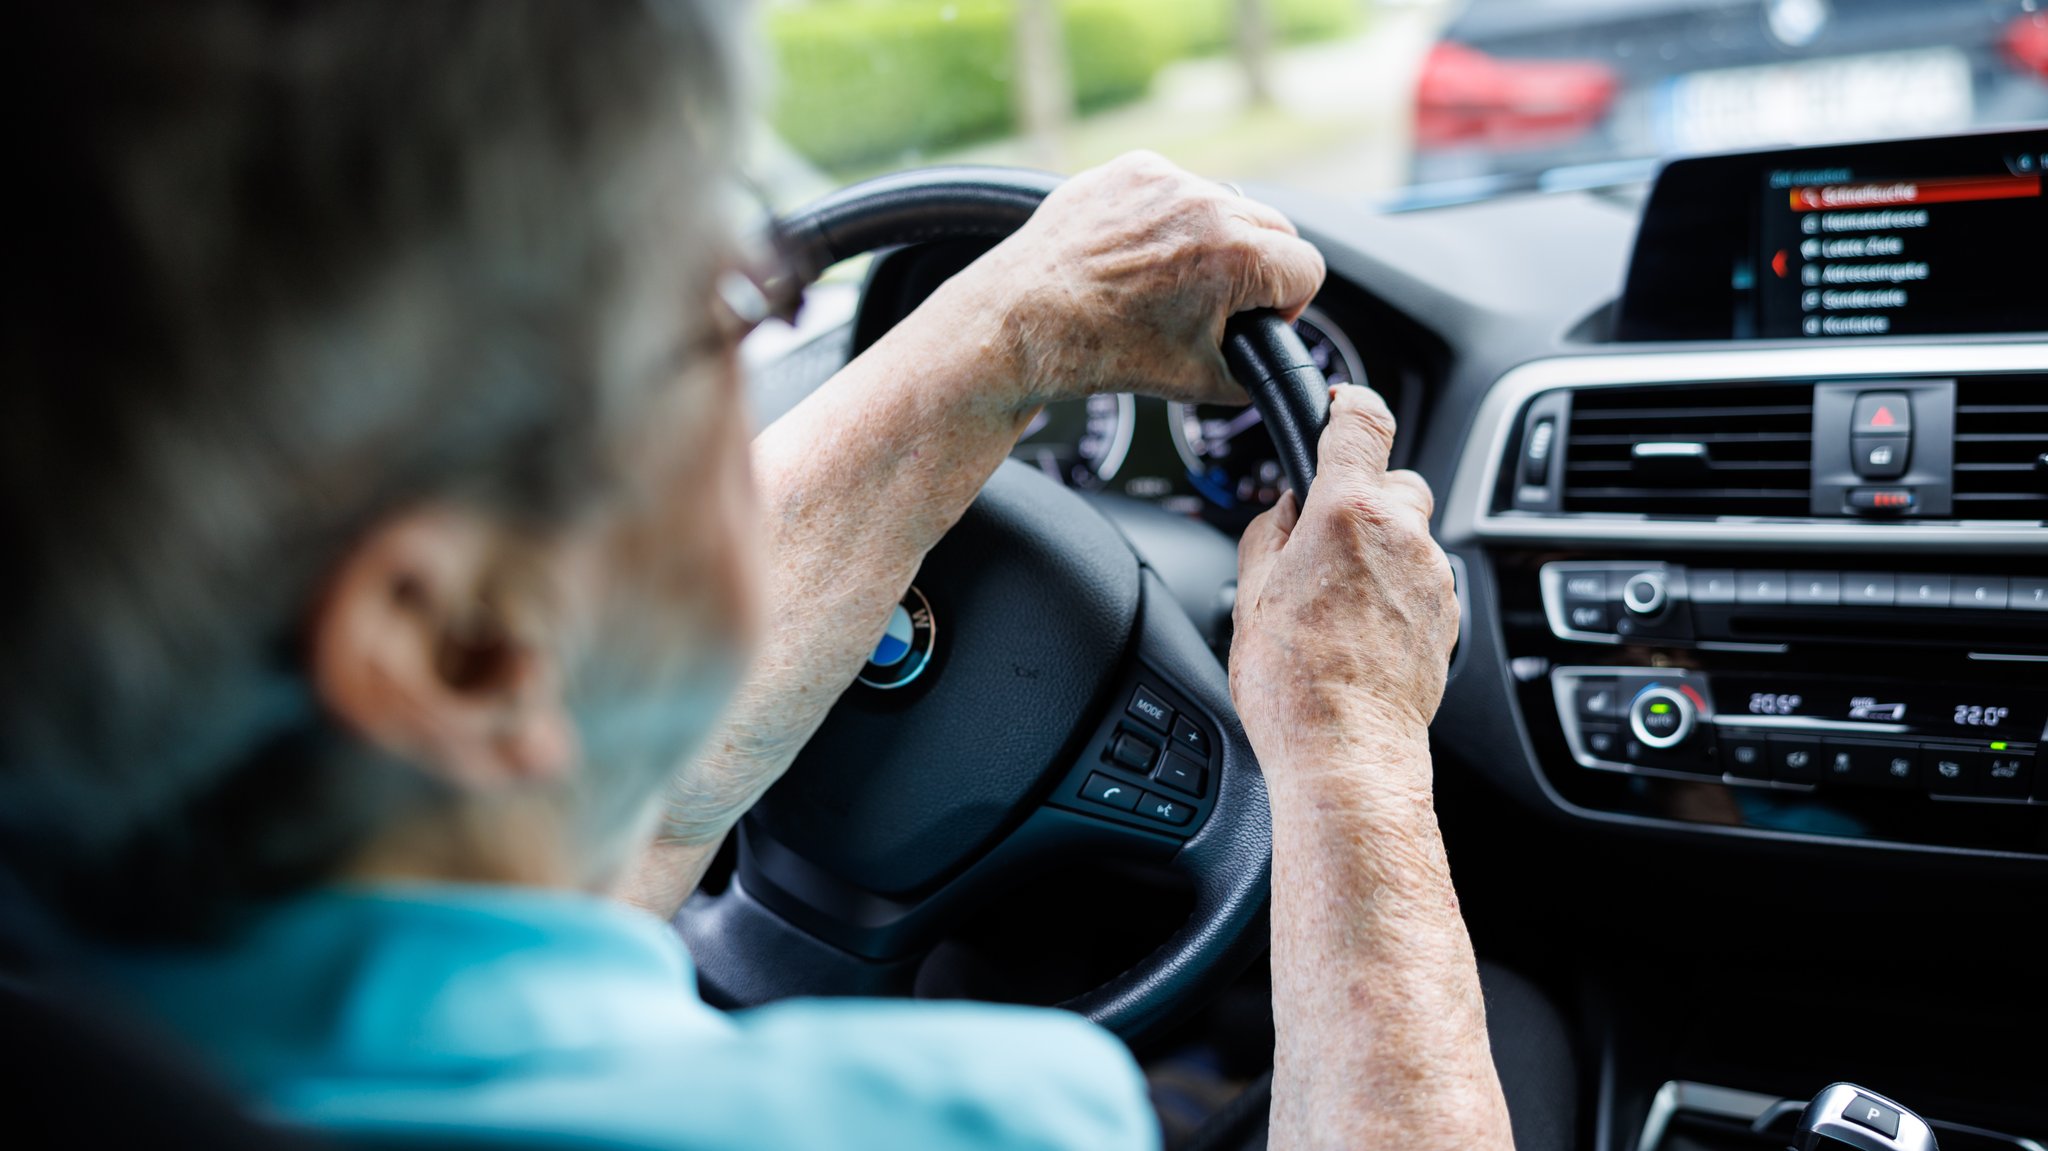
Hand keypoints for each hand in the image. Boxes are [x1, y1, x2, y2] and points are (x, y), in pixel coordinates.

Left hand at [953, 151, 1325, 406]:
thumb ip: (1259, 369)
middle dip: (1256, 269)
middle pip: (1275, 230)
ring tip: (1168, 281)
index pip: (1307, 269)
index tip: (1254, 320)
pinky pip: (1176, 189)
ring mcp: (1165, 180)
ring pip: (1226, 205)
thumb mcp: (1200, 382)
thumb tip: (1276, 361)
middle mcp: (1205, 204)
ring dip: (1215, 239)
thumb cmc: (1100, 352)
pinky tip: (1137, 256)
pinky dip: (1168, 219)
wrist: (1021, 323)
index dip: (1285, 305)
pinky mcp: (1131, 168)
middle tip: (1213, 305)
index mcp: (1235, 255)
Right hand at [1228, 384, 1458, 779]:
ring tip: (1336, 600)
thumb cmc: (1295, 683)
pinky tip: (1360, 630)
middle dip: (1360, 498)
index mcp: (1349, 513)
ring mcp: (1435, 578)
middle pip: (1394, 482)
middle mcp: (1404, 536)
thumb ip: (1271, 531)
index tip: (1338, 409)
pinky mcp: (1449, 618)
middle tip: (1321, 541)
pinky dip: (1396, 591)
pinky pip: (1422, 581)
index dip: (1349, 405)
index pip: (1364, 420)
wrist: (1347, 751)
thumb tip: (1287, 510)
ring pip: (1410, 536)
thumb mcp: (1251, 591)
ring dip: (1379, 550)